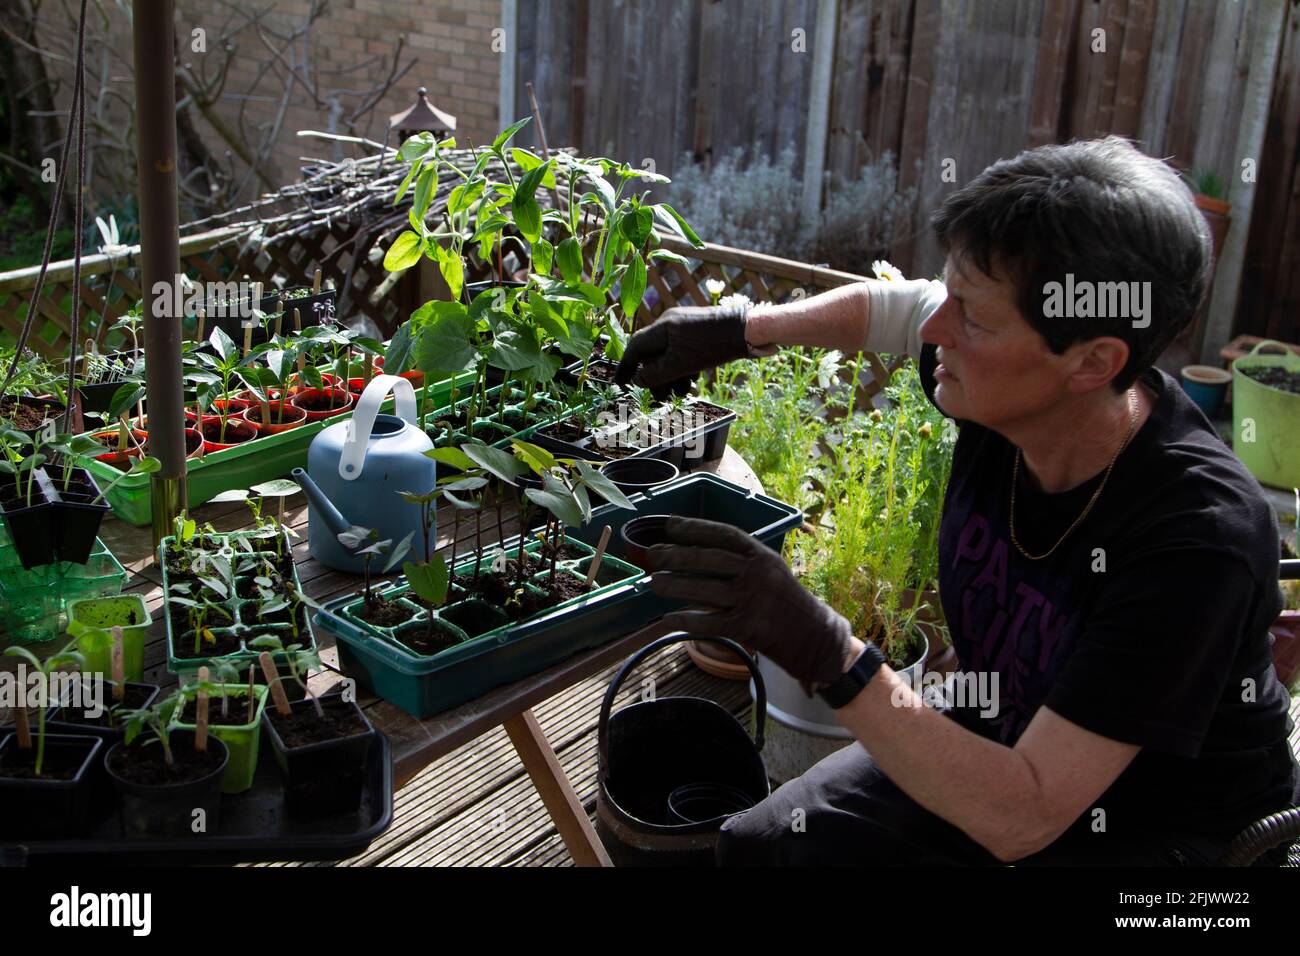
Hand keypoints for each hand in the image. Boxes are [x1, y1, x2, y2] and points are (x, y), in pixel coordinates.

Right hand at [613, 303, 769, 397]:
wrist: (747, 331)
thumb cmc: (712, 346)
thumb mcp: (680, 365)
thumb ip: (656, 374)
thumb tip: (638, 381)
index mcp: (662, 327)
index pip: (635, 347)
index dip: (626, 367)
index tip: (620, 384)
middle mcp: (670, 323)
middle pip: (653, 354)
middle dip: (655, 378)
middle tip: (659, 398)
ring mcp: (685, 327)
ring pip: (669, 356)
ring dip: (671, 377)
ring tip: (679, 394)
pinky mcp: (698, 333)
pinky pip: (682, 353)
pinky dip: (683, 369)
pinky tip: (690, 384)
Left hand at [642, 516, 853, 686]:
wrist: (816, 638)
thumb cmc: (788, 604)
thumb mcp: (772, 572)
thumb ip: (742, 562)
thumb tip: (697, 555)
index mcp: (763, 556)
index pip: (725, 535)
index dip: (696, 528)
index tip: (671, 525)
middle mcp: (758, 574)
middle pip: (710, 560)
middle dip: (677, 555)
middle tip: (653, 554)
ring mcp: (753, 601)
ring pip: (704, 590)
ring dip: (675, 585)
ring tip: (653, 582)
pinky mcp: (748, 628)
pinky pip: (709, 623)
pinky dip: (686, 620)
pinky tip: (668, 619)